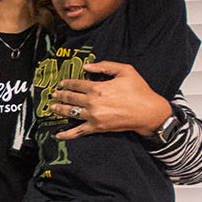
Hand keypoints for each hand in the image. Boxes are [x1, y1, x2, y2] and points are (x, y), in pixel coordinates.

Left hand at [55, 60, 174, 139]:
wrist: (148, 112)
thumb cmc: (139, 90)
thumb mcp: (126, 71)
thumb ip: (105, 66)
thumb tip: (87, 66)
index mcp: (98, 88)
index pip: (77, 85)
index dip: (67, 83)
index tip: (62, 83)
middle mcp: (92, 103)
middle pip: (71, 98)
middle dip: (61, 95)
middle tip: (54, 94)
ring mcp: (93, 116)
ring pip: (71, 112)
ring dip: (60, 109)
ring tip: (53, 107)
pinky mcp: (97, 128)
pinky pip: (78, 132)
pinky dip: (66, 134)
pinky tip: (57, 135)